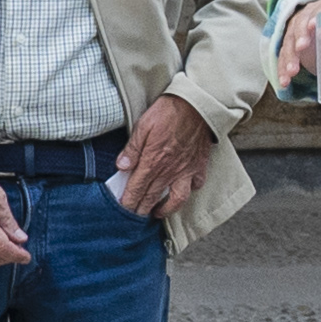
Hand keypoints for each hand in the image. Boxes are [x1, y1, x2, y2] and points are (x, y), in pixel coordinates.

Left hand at [112, 92, 211, 220]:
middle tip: (134, 216)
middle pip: (153, 197)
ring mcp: (186, 170)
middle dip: (141, 210)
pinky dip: (189, 191)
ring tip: (157, 212)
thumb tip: (120, 167)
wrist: (196, 105)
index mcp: (153, 161)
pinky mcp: (199, 166)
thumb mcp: (143, 125)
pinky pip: (195, 186)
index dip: (128, 201)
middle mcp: (170, 171)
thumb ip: (132, 149)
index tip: (122, 209)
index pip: (137, 189)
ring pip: (176, 199)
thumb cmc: (168, 112)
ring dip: (166, 209)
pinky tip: (181, 190)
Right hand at [273, 0, 320, 92]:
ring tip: (292, 71)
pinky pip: (283, 57)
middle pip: (298, 25)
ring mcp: (294, 32)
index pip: (318, 10)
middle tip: (301, 48)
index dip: (315, 17)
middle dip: (299, 37)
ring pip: (288, 43)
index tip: (314, 25)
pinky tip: (285, 80)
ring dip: (289, 58)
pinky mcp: (288, 46)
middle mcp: (304, 17)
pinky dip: (282, 69)